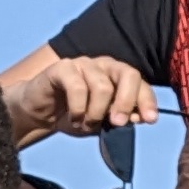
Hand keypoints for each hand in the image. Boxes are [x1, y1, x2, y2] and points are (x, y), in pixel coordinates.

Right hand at [19, 55, 152, 140]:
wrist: (38, 114)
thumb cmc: (74, 116)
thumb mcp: (101, 123)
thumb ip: (120, 119)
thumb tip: (139, 118)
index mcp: (118, 77)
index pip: (140, 84)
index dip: (147, 101)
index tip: (150, 120)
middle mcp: (104, 66)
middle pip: (128, 75)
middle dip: (127, 102)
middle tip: (117, 123)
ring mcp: (83, 64)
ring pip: (102, 86)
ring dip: (95, 112)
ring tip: (85, 124)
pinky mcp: (62, 67)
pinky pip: (77, 87)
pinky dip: (78, 109)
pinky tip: (73, 118)